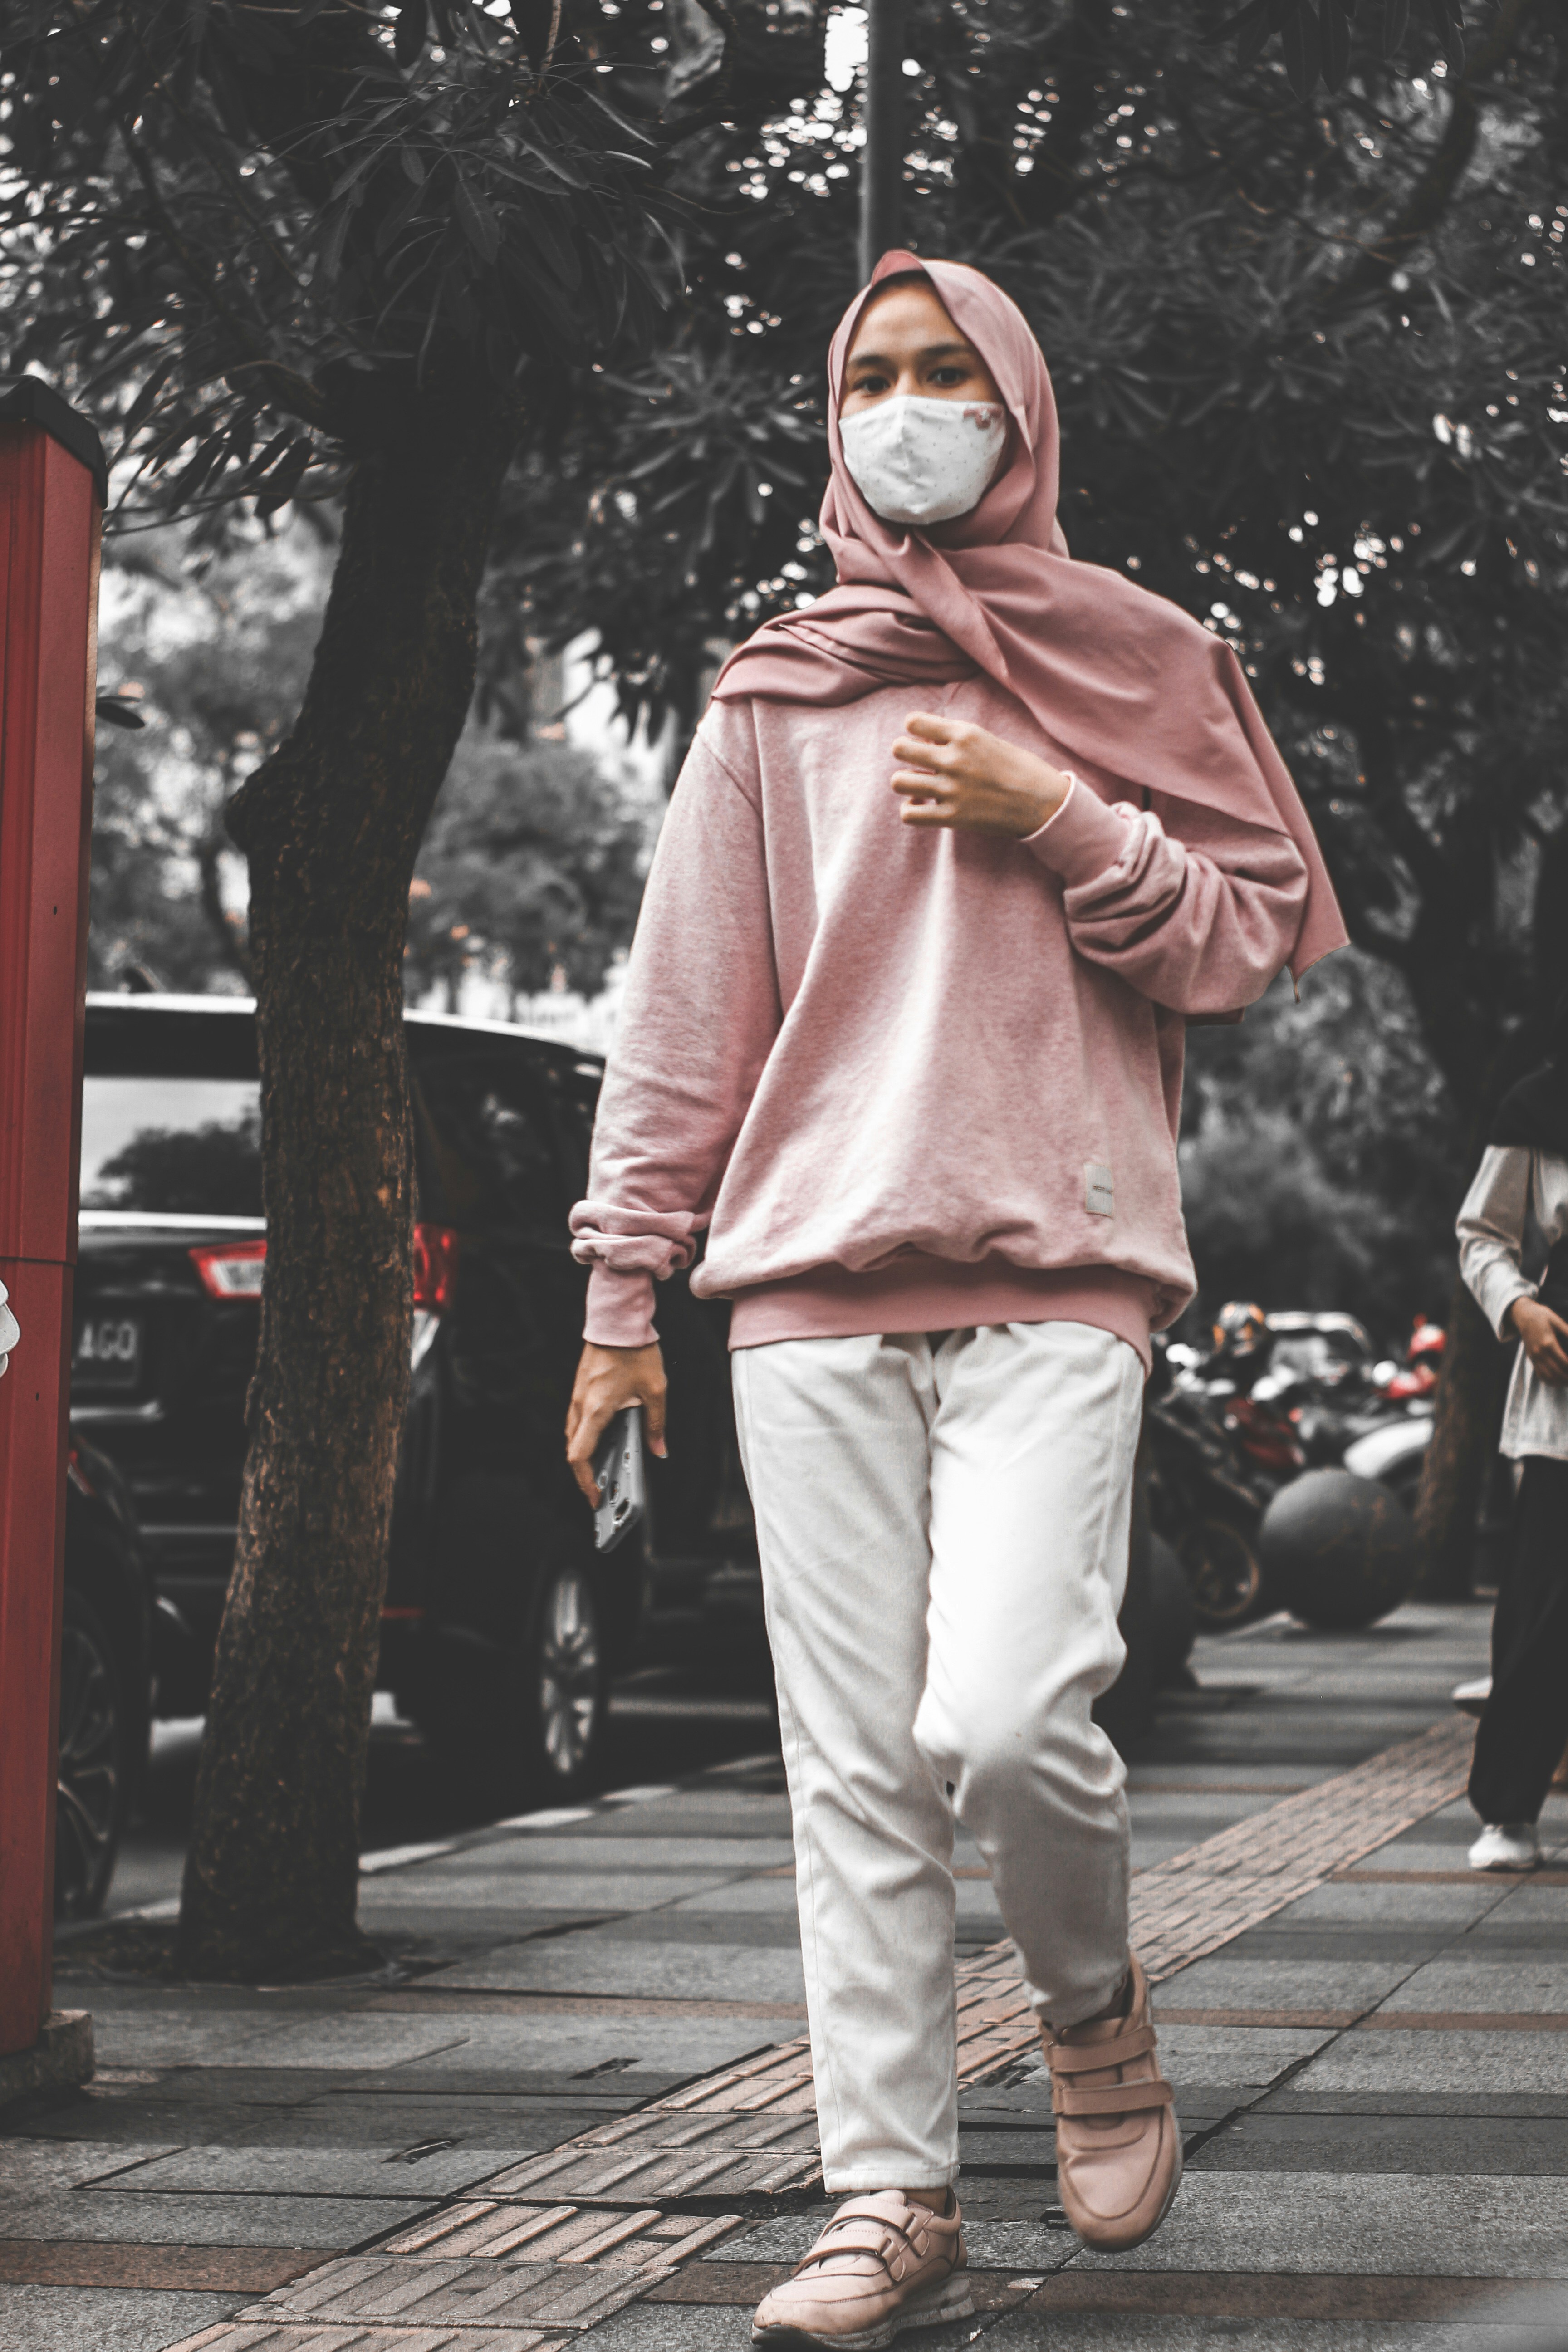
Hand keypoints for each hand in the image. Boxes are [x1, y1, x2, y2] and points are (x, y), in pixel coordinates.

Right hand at [565, 1341, 667, 1504]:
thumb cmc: (635, 1350)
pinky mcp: (581, 1387)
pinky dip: (585, 1435)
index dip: (585, 1481)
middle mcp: (581, 1405)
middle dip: (584, 1473)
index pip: (580, 1456)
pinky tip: (604, 1437)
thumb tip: (660, 1450)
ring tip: (603, 1468)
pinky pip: (577, 1420)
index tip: (595, 1497)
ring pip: (573, 1434)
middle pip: (573, 1449)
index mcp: (596, 1410)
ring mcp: (578, 1395)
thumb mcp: (655, 1390)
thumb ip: (656, 1424)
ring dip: (584, 1454)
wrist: (617, 1319)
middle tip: (600, 1489)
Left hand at [890, 712, 1070, 837]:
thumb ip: (956, 738)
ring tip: (919, 787)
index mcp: (965, 734)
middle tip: (919, 763)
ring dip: (905, 783)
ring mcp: (952, 789)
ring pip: (898, 782)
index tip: (926, 740)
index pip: (912, 722)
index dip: (914, 731)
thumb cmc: (1017, 768)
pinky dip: (910, 810)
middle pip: (899, 748)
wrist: (1043, 802)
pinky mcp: (952, 817)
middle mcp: (954, 759)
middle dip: (905, 754)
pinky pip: (909, 814)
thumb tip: (925, 740)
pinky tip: (922, 807)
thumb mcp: (987, 740)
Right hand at [1508, 1297, 1567, 1385]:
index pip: (1564, 1362)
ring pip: (1548, 1376)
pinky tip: (1558, 1382)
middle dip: (1567, 1378)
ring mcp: (1534, 1357)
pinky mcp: (1531, 1358)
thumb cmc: (1542, 1316)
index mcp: (1548, 1343)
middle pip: (1556, 1372)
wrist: (1523, 1315)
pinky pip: (1540, 1374)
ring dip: (1560, 1382)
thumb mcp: (1557, 1321)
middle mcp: (1539, 1352)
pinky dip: (1550, 1381)